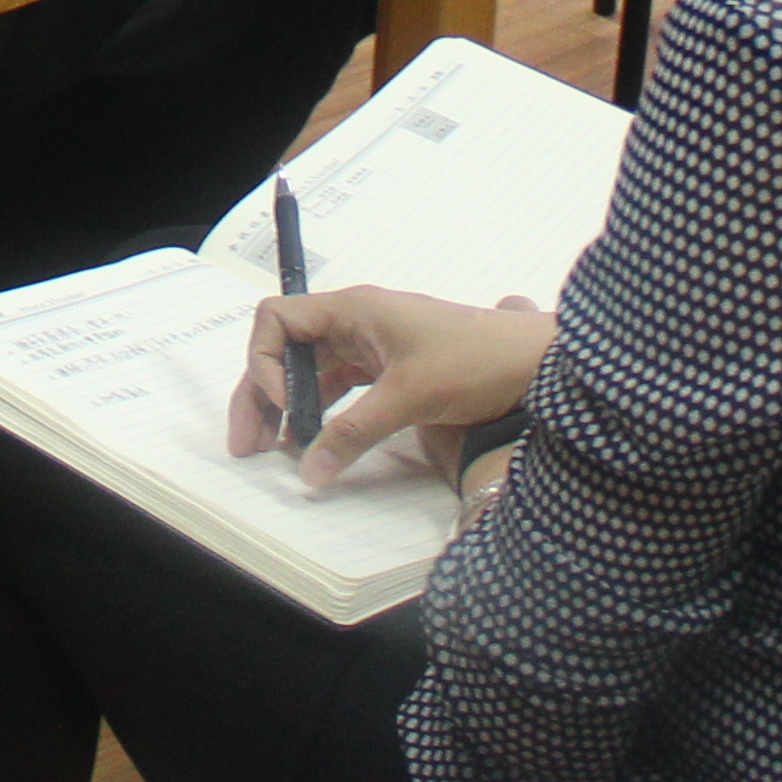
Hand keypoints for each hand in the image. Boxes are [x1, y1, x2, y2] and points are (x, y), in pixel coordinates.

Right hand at [226, 286, 554, 484]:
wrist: (536, 363)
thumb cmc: (475, 360)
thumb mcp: (410, 396)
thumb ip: (355, 432)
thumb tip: (309, 471)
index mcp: (353, 310)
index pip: (277, 321)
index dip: (265, 363)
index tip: (280, 406)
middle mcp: (355, 323)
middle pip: (287, 352)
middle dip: (261, 394)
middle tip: (246, 444)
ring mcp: (372, 347)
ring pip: (311, 374)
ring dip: (289, 409)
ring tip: (272, 451)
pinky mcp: (390, 371)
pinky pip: (340, 390)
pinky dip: (322, 415)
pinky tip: (315, 444)